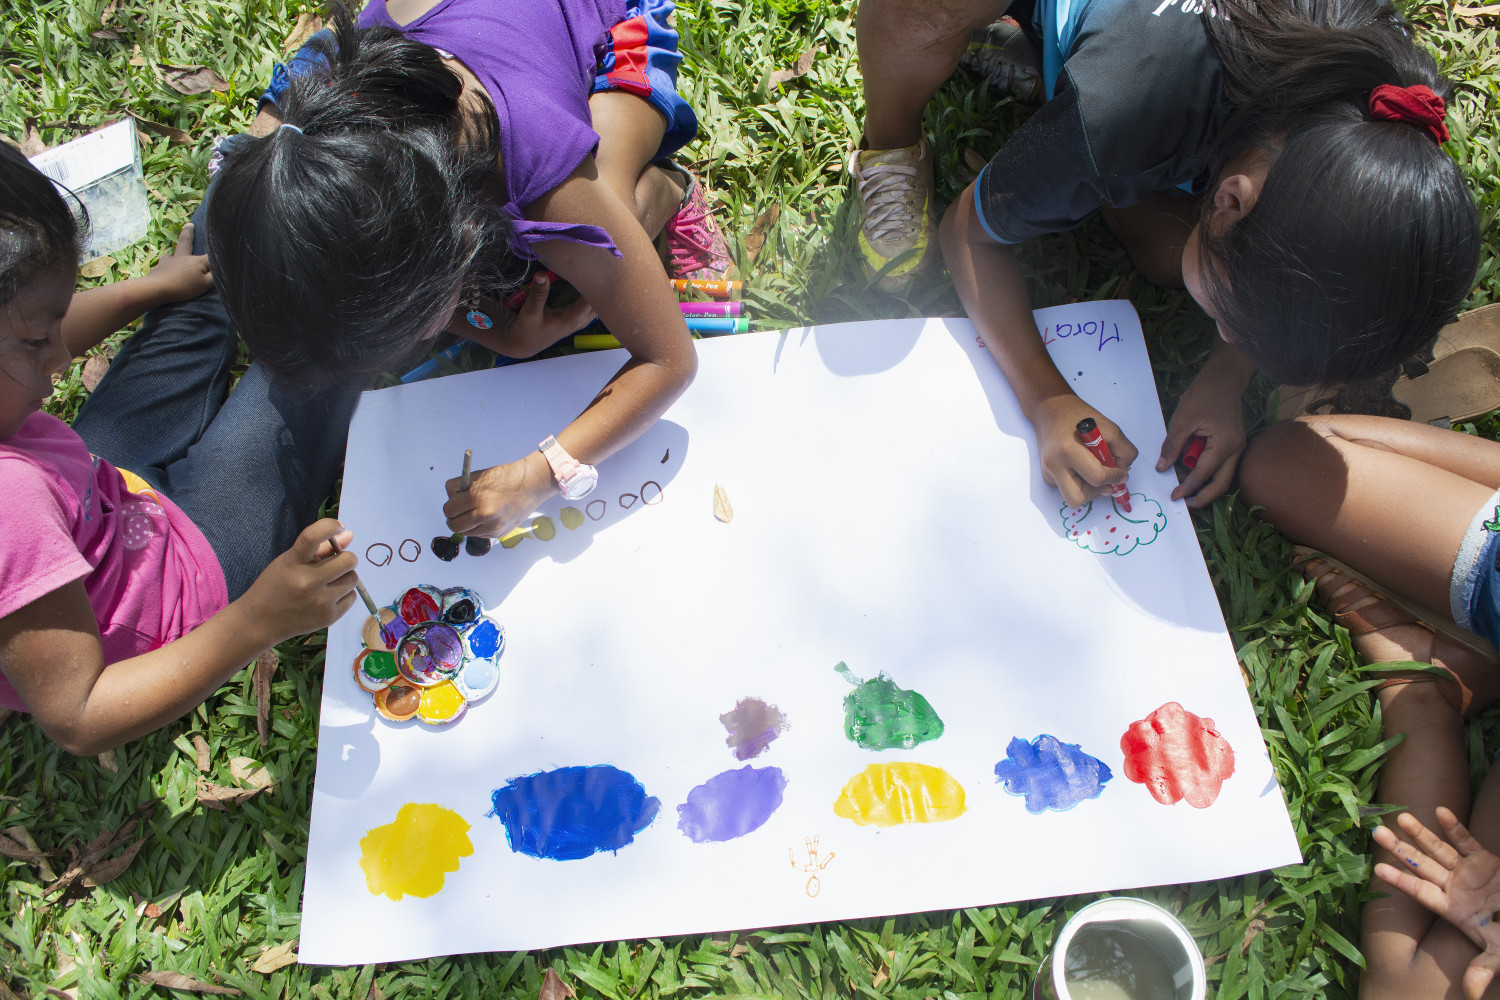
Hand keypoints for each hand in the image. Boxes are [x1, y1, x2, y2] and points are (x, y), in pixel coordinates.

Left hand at [142, 224, 213, 302]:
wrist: (157, 288)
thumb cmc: (183, 287)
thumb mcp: (204, 285)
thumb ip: (212, 278)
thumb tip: (219, 271)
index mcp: (195, 261)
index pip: (210, 258)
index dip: (216, 257)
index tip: (221, 254)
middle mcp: (182, 257)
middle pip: (186, 242)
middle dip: (188, 233)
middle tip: (189, 225)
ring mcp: (168, 261)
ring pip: (171, 254)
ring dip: (173, 253)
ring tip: (172, 254)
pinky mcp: (157, 268)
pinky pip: (162, 265)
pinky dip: (165, 266)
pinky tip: (164, 270)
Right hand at [240, 519, 358, 640]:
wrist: (260, 621)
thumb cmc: (276, 585)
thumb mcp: (289, 562)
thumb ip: (320, 547)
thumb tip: (349, 533)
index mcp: (292, 563)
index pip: (313, 536)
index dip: (329, 526)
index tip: (337, 526)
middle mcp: (307, 582)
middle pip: (348, 560)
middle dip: (344, 558)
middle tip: (334, 563)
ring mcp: (319, 602)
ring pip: (353, 578)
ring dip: (344, 576)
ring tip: (328, 582)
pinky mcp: (329, 617)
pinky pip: (352, 596)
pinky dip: (344, 594)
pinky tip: (327, 596)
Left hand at [443, 454, 556, 537]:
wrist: (531, 484)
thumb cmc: (505, 477)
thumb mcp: (478, 476)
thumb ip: (460, 489)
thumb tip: (451, 503)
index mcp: (476, 497)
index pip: (449, 509)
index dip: (450, 504)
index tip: (455, 502)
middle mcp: (484, 514)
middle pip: (454, 524)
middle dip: (453, 517)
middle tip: (459, 511)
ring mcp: (492, 526)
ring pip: (465, 532)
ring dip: (465, 524)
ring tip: (473, 513)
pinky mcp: (498, 533)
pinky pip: (478, 534)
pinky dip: (478, 527)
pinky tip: (487, 517)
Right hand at [451, 274, 594, 358]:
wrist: (524, 343)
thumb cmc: (527, 329)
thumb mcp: (530, 312)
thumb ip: (538, 293)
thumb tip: (542, 273)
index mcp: (571, 320)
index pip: (590, 302)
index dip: (596, 286)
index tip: (598, 269)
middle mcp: (579, 320)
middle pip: (601, 304)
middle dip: (603, 287)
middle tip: (605, 267)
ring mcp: (580, 320)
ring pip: (598, 305)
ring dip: (601, 291)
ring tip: (603, 272)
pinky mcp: (576, 316)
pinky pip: (592, 305)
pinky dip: (594, 295)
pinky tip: (594, 281)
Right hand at [1031, 393, 1137, 508]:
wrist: (1049, 409)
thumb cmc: (1080, 416)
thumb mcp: (1110, 428)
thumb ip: (1123, 451)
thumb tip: (1122, 474)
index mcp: (1067, 450)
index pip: (1096, 477)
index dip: (1114, 477)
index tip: (1121, 473)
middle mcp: (1053, 465)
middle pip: (1077, 499)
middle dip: (1096, 493)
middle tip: (1107, 482)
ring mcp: (1047, 472)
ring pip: (1072, 497)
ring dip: (1088, 490)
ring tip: (1094, 471)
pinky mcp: (1046, 475)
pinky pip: (1067, 489)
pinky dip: (1079, 483)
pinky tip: (1081, 467)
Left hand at [1374, 809, 1499, 999]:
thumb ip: (1484, 968)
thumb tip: (1470, 992)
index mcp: (1453, 909)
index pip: (1420, 893)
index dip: (1400, 881)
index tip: (1377, 869)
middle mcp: (1455, 888)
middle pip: (1421, 865)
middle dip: (1400, 849)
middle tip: (1376, 832)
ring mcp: (1469, 872)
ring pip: (1439, 850)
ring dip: (1421, 834)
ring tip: (1401, 817)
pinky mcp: (1486, 861)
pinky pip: (1467, 841)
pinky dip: (1455, 827)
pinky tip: (1440, 812)